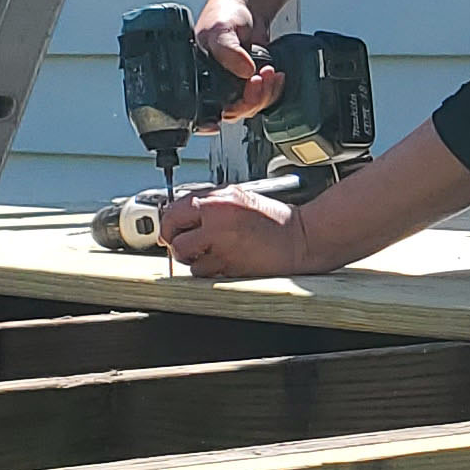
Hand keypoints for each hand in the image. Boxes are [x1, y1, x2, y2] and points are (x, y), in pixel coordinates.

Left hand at [159, 185, 317, 277]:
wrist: (300, 238)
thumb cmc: (276, 220)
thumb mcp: (240, 197)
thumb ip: (211, 204)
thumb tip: (184, 214)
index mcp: (218, 199)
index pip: (175, 210)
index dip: (169, 223)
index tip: (171, 230)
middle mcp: (216, 220)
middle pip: (173, 235)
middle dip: (176, 242)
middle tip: (186, 244)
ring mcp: (221, 244)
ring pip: (185, 256)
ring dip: (193, 258)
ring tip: (211, 253)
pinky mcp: (227, 265)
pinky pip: (202, 272)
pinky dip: (208, 270)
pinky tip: (223, 261)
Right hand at [189, 0, 284, 121]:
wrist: (246, 3)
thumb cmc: (224, 13)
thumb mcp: (220, 29)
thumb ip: (229, 50)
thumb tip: (245, 71)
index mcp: (197, 78)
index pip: (202, 111)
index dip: (217, 118)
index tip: (235, 108)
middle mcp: (214, 86)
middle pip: (232, 112)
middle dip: (250, 99)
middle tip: (258, 78)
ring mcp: (234, 86)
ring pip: (250, 107)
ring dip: (264, 93)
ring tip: (269, 71)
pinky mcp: (252, 83)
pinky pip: (263, 97)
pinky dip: (273, 89)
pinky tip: (276, 76)